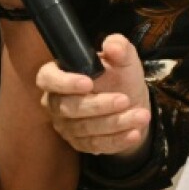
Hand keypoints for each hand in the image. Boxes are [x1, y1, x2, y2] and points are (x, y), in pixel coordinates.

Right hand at [37, 34, 151, 156]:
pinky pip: (96, 145)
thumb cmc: (119, 77)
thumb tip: (113, 45)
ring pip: (85, 128)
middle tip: (124, 99)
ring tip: (141, 116)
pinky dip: (117, 140)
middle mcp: (56, 102)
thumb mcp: (124, 59)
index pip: (47, 78)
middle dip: (98, 105)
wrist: (131, 104)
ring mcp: (66, 126)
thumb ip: (119, 47)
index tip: (88, 82)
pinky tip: (135, 133)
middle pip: (68, 107)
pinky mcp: (80, 144)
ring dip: (115, 123)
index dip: (64, 82)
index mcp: (58, 75)